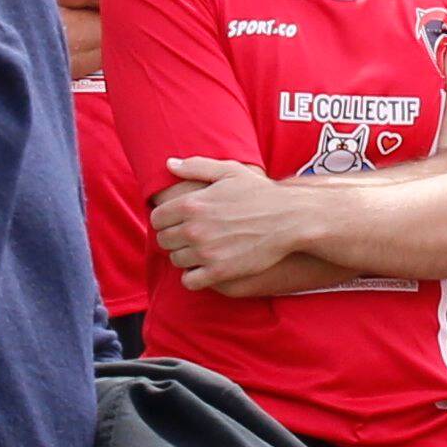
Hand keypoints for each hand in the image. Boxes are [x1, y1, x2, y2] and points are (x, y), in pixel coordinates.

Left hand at [149, 159, 328, 297]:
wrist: (289, 219)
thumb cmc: (260, 193)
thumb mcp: (229, 171)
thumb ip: (196, 166)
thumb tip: (170, 164)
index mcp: (192, 203)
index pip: (157, 218)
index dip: (165, 220)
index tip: (176, 221)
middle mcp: (194, 229)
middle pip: (163, 240)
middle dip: (173, 238)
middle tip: (189, 236)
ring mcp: (206, 252)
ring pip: (176, 260)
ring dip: (184, 256)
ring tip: (199, 250)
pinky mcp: (219, 271)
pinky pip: (190, 281)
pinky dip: (193, 276)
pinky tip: (203, 268)